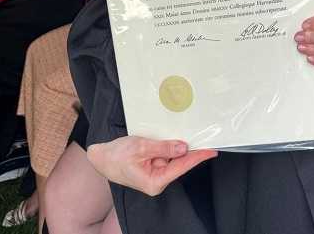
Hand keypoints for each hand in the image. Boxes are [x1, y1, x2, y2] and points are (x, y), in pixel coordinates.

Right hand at [87, 136, 216, 195]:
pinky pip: (167, 155)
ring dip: (180, 145)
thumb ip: (163, 148)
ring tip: (192, 132)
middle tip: (207, 136)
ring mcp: (156, 173)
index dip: (198, 157)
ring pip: (174, 157)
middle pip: (180, 162)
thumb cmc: (117, 155)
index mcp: (155, 181)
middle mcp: (158, 180)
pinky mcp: (153, 166)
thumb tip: (183, 147)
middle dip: (192, 149)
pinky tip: (176, 137)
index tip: (212, 150)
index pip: (182, 166)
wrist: (101, 157)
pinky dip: (171, 146)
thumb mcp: (141, 147)